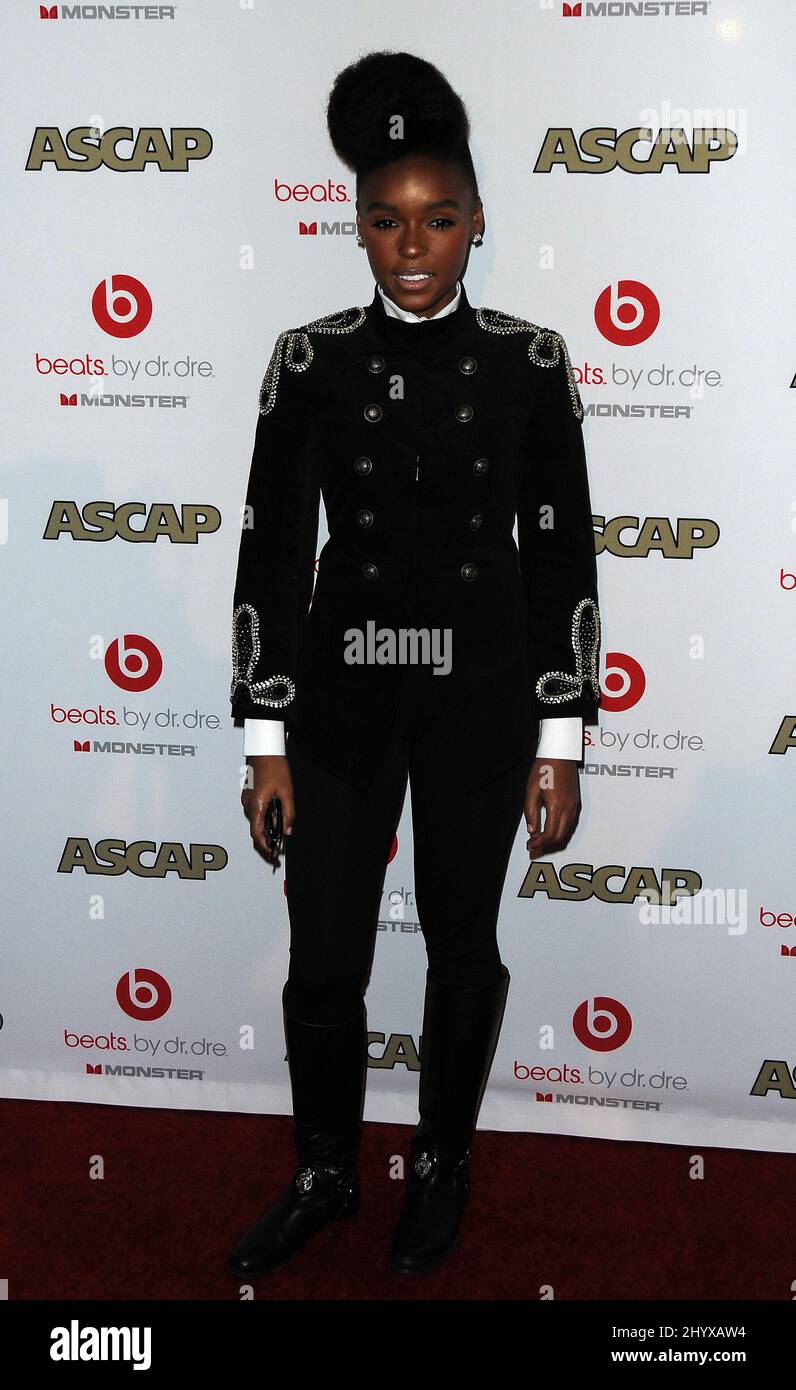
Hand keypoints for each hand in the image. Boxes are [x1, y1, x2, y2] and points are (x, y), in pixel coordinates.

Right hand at [241, 754, 294, 870]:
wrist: (265, 750)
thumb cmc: (274, 767)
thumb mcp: (287, 792)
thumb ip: (288, 813)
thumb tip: (287, 829)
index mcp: (257, 805)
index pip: (256, 834)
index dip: (264, 847)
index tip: (271, 854)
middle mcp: (248, 804)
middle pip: (255, 829)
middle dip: (267, 839)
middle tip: (279, 846)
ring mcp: (247, 799)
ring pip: (256, 819)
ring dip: (267, 826)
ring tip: (281, 827)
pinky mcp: (249, 794)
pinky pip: (255, 810)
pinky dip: (264, 816)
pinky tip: (275, 814)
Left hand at [524, 757, 580, 858]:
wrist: (561, 754)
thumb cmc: (545, 767)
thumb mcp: (532, 788)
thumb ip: (530, 810)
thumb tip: (531, 829)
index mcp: (557, 805)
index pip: (549, 833)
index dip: (539, 843)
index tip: (530, 845)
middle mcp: (569, 808)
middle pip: (559, 836)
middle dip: (546, 844)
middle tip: (532, 846)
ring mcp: (574, 805)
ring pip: (566, 831)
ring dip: (553, 839)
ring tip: (538, 839)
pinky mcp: (575, 802)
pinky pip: (569, 823)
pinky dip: (559, 831)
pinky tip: (549, 829)